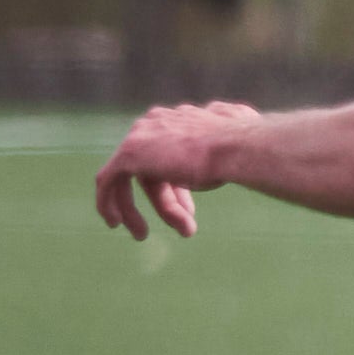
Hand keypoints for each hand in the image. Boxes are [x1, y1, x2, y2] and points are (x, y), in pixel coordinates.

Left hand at [91, 101, 263, 239]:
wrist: (238, 148)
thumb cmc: (245, 150)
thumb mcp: (234, 144)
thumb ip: (227, 138)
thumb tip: (245, 122)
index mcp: (179, 118)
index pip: (169, 155)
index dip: (178, 187)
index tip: (189, 212)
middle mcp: (155, 122)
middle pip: (151, 169)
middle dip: (165, 200)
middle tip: (182, 226)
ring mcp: (139, 136)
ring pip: (130, 178)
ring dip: (138, 208)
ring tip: (143, 235)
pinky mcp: (128, 154)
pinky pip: (108, 181)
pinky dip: (108, 203)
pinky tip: (114, 224)